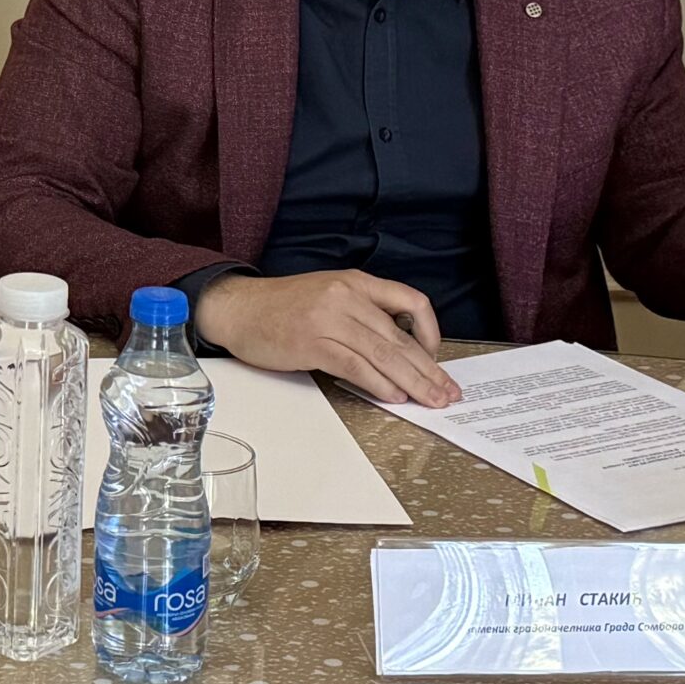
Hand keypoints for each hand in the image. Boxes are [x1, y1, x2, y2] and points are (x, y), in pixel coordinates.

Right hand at [193, 269, 459, 407]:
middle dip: (429, 370)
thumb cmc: (282, 307)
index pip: (411, 300)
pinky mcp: (312, 342)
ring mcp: (329, 318)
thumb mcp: (329, 295)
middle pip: (401, 337)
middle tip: (447, 393)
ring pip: (384, 354)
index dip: (431, 332)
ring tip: (430, 401)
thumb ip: (362, 314)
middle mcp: (347, 296)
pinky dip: (378, 384)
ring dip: (412, 383)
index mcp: (355, 282)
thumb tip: (398, 351)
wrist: (237, 308)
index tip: (435, 358)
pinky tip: (393, 397)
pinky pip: (356, 366)